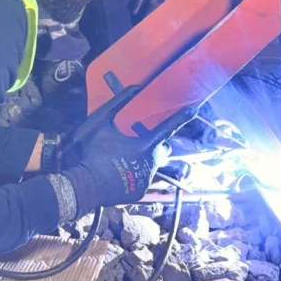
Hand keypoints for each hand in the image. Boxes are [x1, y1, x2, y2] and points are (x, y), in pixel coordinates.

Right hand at [63, 88, 197, 214]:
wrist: (85, 185)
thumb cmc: (93, 153)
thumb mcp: (101, 123)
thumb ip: (118, 104)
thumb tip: (133, 88)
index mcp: (144, 146)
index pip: (167, 128)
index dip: (181, 118)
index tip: (194, 109)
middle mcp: (151, 164)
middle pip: (163, 150)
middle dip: (157, 144)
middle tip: (140, 141)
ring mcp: (146, 180)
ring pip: (151, 165)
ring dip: (142, 159)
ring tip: (123, 158)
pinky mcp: (140, 192)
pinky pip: (142, 179)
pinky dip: (135, 174)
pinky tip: (119, 173)